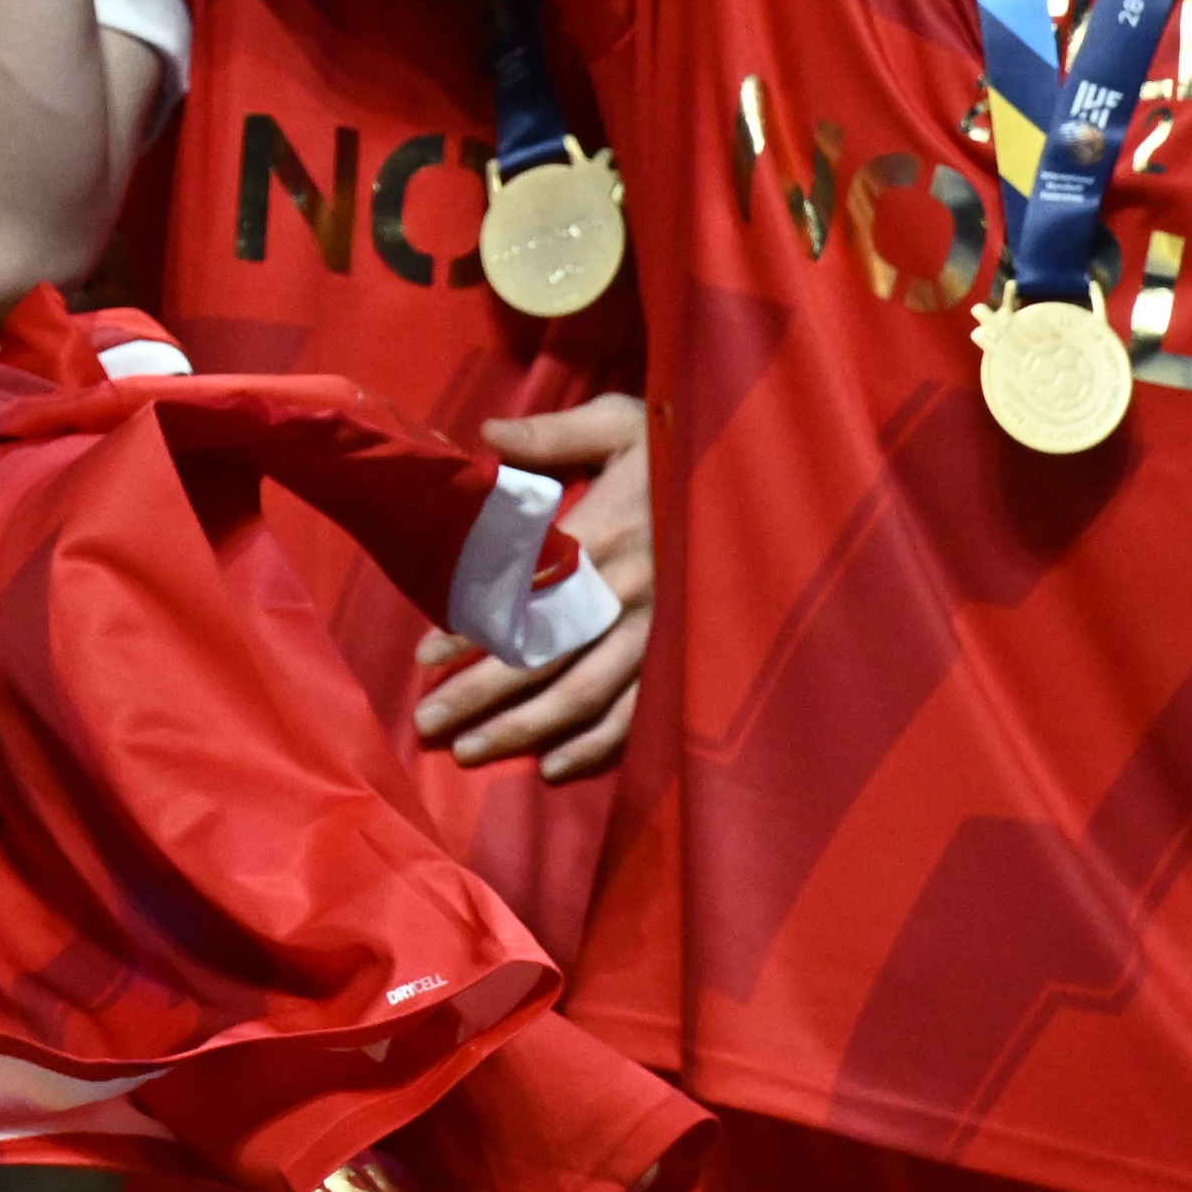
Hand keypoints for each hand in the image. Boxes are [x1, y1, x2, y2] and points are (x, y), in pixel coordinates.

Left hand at [417, 392, 649, 778]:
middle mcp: (626, 596)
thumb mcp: (623, 423)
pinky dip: (597, 745)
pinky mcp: (685, 659)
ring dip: (524, 729)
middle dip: (481, 696)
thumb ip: (554, 434)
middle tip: (428, 723)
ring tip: (470, 753)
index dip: (471, 629)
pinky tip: (552, 768)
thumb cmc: (682, 451)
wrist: (767, 483)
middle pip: (543, 659)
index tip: (424, 657)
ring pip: (582, 696)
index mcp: (602, 537)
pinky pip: (639, 715)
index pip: (520, 596)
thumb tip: (486, 435)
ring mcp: (658, 635)